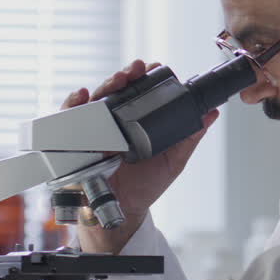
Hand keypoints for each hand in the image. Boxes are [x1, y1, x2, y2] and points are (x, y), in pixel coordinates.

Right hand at [62, 59, 219, 253]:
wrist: (123, 211)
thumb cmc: (146, 185)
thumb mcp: (173, 159)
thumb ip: (189, 136)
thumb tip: (211, 113)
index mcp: (136, 121)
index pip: (140, 91)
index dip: (146, 77)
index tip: (157, 69)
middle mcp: (114, 121)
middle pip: (118, 89)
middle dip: (127, 74)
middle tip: (138, 69)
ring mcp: (94, 129)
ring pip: (96, 98)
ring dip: (107, 84)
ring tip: (119, 79)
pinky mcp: (75, 140)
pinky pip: (68, 118)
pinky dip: (73, 104)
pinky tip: (82, 96)